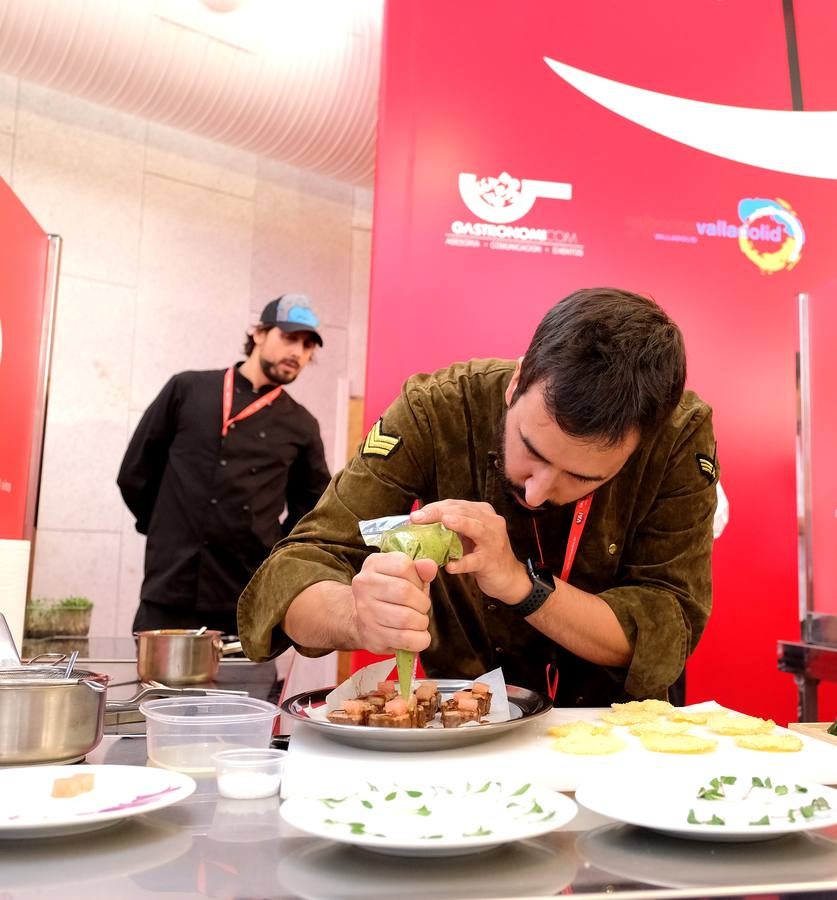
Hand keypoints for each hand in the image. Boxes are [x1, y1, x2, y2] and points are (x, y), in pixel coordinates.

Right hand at [350, 552, 436, 653]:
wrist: (364, 620)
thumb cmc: (391, 594)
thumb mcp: (406, 576)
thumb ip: (420, 570)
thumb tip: (430, 566)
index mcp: (373, 564)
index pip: (403, 565)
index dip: (418, 579)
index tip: (417, 587)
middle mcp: (364, 586)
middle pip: (405, 591)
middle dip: (423, 602)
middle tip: (422, 608)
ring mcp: (365, 612)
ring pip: (406, 617)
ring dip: (422, 622)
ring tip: (419, 621)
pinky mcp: (371, 635)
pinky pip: (404, 638)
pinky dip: (420, 639)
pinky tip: (418, 636)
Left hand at [411, 500, 528, 602]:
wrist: (507, 577)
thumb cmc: (483, 554)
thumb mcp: (467, 536)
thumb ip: (450, 528)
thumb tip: (420, 525)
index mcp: (482, 513)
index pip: (455, 504)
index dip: (434, 507)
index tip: (415, 515)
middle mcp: (490, 522)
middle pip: (463, 511)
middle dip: (438, 513)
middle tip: (417, 518)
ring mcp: (493, 541)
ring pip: (476, 528)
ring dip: (460, 524)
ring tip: (444, 522)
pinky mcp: (492, 561)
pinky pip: (475, 561)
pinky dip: (462, 563)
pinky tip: (451, 566)